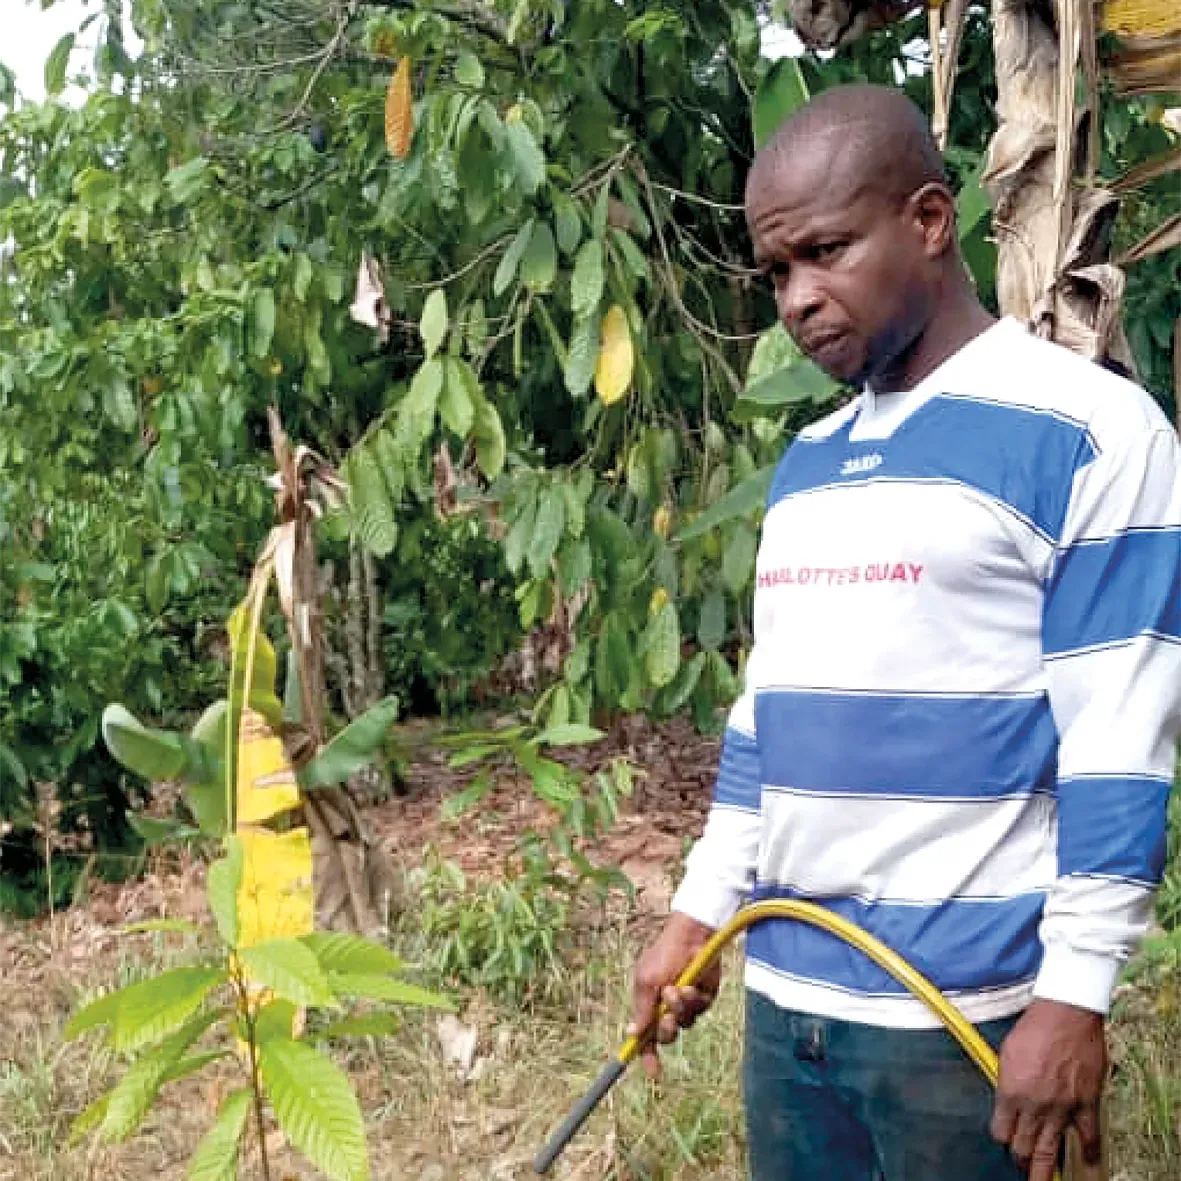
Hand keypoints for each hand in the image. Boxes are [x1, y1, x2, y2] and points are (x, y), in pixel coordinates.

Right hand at [627, 912, 720, 1080]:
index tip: (653, 1072)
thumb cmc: (664, 954)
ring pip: (685, 1024)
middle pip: (666, 1035)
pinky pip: (699, 1011)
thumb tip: (633, 1034)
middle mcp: (667, 1007)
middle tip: (666, 1017)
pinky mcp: (703, 998)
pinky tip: (691, 986)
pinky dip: (694, 1001)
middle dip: (666, 1029)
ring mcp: (686, 1004)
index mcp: (649, 1004)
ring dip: (680, 1009)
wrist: (691, 938)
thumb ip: (642, 1009)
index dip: (648, 1056)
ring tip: (678, 989)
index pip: (647, 1037)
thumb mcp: (646, 981)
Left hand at [990, 998, 1106, 1180]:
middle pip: (1023, 1146)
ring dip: (1043, 1168)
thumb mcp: (1006, 1053)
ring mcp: (1062, 1107)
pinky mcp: (1086, 1103)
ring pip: (1050, 1149)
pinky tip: (1086, 1161)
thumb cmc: (1033, 1028)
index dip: (1001, 1137)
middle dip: (1019, 1157)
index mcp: (1010, 1091)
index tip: (1003, 1139)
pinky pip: (1088, 1135)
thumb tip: (1007, 1097)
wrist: (1065, 1014)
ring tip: (1039, 1180)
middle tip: (1020, 1163)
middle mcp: (1034, 1105)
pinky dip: (1088, 1151)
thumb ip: (1007, 1081)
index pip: (1001, 1131)